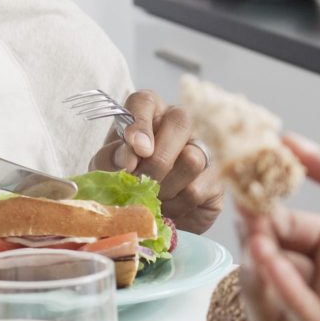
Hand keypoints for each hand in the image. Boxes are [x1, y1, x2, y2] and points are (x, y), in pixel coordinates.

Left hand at [88, 89, 223, 233]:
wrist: (143, 220)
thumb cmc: (122, 184)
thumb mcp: (105, 169)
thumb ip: (110, 158)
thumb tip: (127, 158)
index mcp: (148, 114)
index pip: (145, 101)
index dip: (139, 122)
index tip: (136, 149)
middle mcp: (178, 126)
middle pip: (180, 121)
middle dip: (156, 159)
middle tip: (138, 182)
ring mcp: (201, 151)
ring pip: (191, 159)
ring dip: (164, 187)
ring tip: (150, 199)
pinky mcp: (214, 182)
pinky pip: (197, 190)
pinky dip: (176, 206)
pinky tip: (167, 210)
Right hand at [238, 135, 319, 320]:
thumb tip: (293, 143)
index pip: (285, 228)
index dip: (260, 209)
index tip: (243, 182)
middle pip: (272, 270)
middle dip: (252, 242)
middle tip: (247, 215)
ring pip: (278, 309)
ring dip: (258, 276)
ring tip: (258, 242)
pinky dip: (286, 296)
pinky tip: (276, 265)